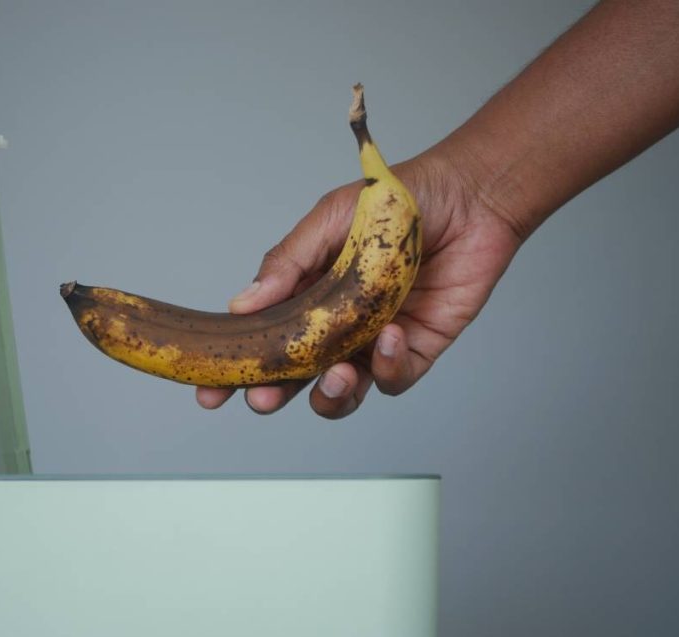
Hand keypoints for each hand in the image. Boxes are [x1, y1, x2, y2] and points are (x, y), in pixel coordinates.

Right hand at [196, 148, 524, 417]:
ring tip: (334, 378)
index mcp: (306, 295)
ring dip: (331, 396)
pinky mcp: (415, 348)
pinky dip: (387, 367)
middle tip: (263, 399)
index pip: (264, 340)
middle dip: (275, 395)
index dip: (237, 369)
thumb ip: (288, 263)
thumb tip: (241, 304)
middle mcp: (336, 325)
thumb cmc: (394, 201)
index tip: (210, 390)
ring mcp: (373, 340)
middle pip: (296, 376)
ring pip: (342, 391)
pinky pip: (394, 378)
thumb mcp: (329, 220)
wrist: (468, 194)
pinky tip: (388, 337)